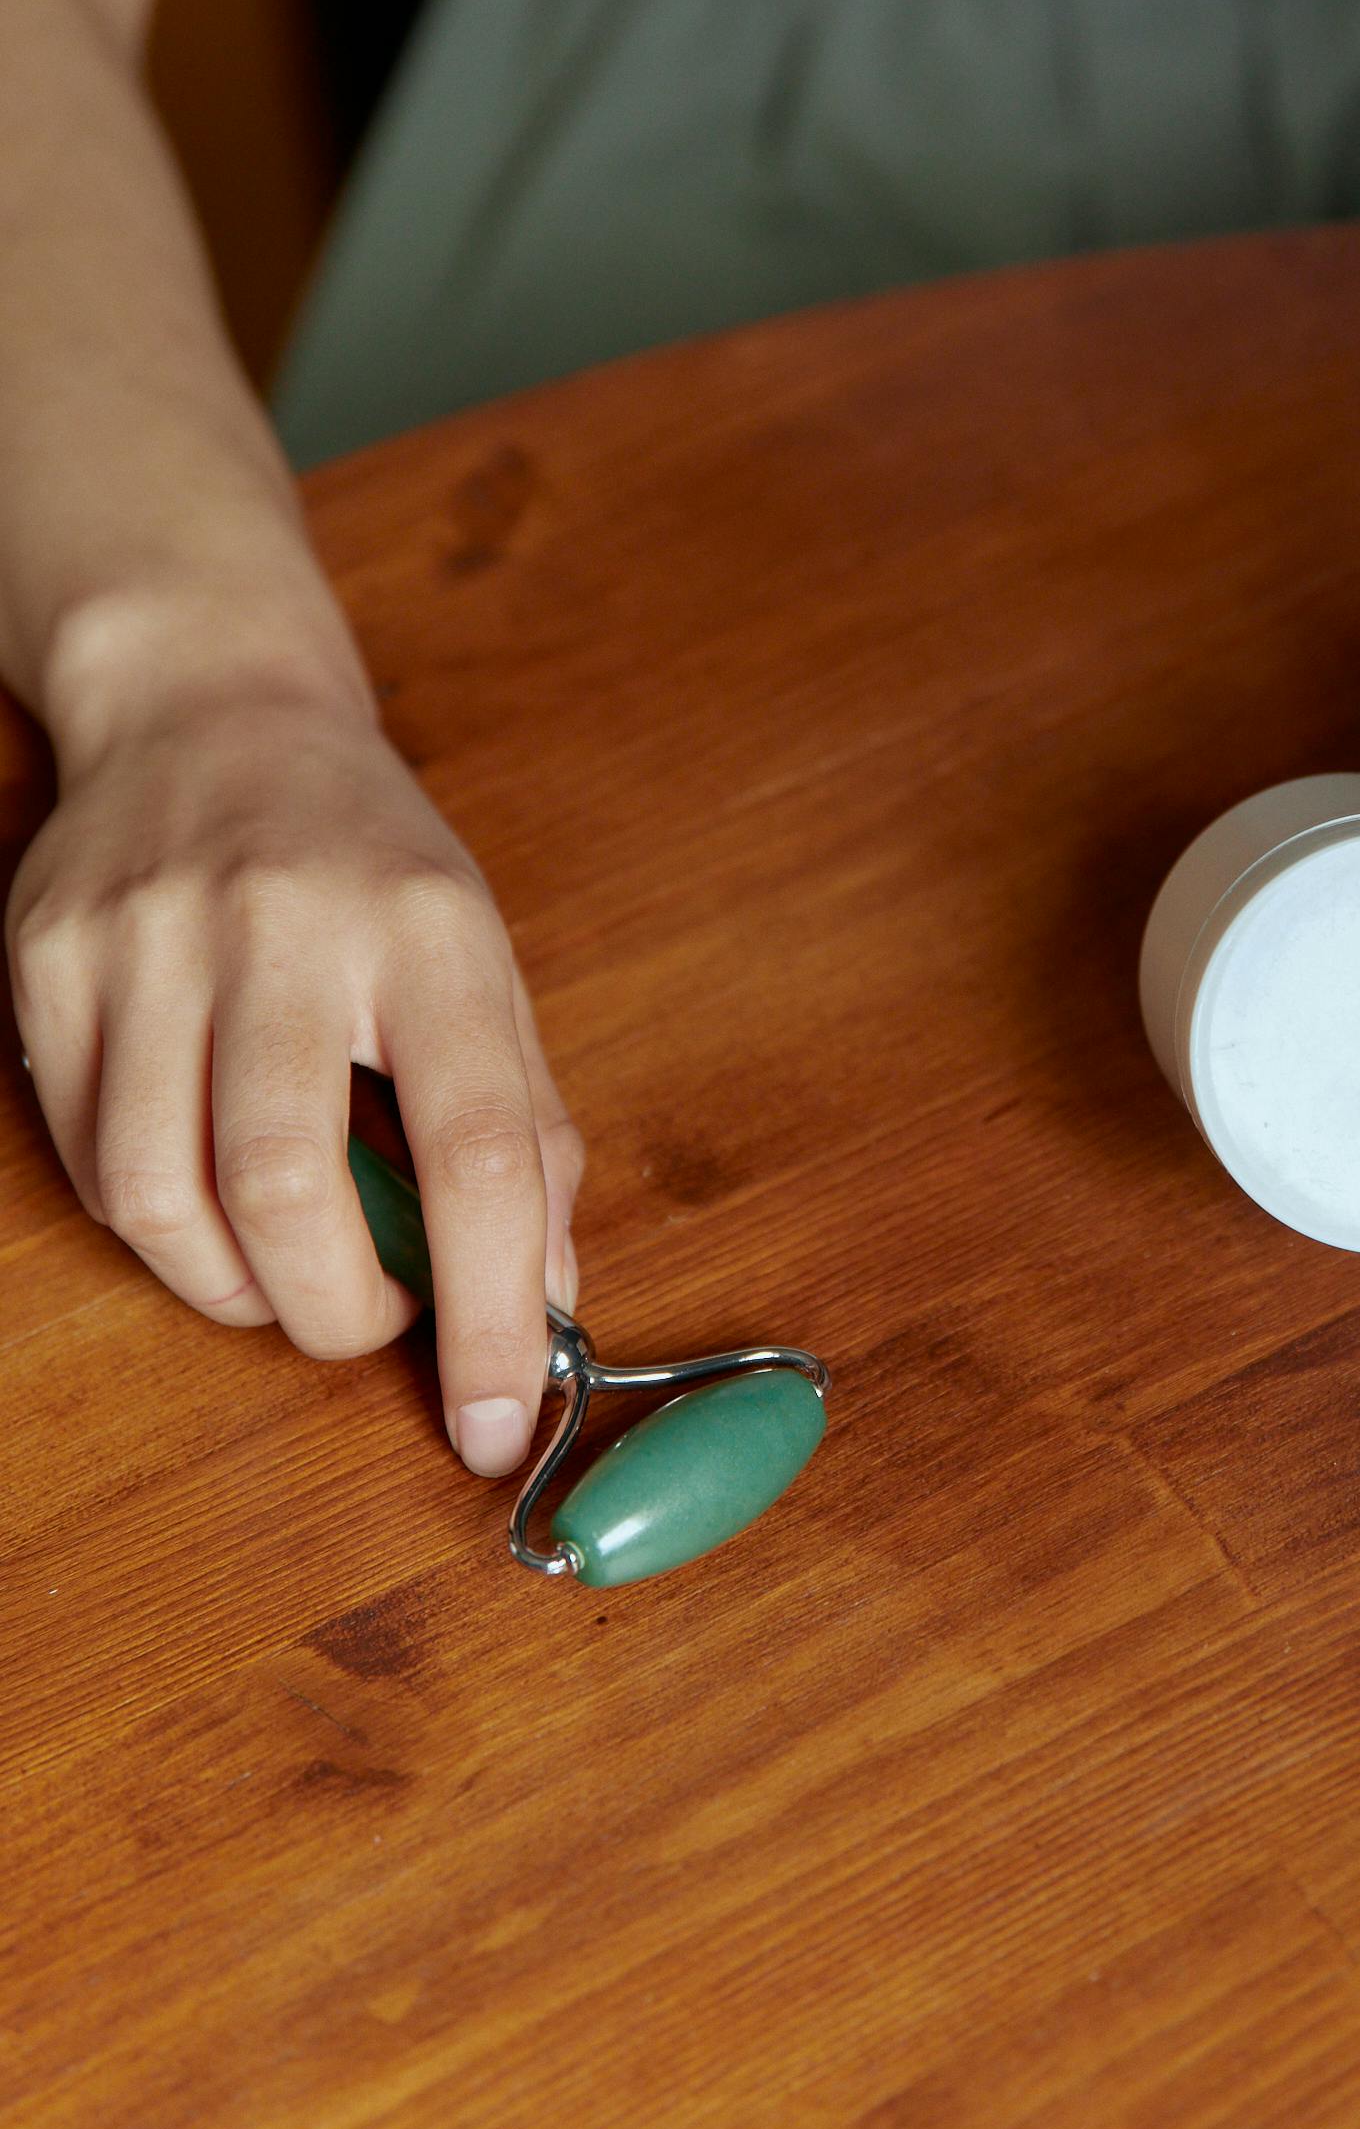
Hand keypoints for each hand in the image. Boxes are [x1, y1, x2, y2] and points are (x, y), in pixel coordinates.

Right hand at [6, 674, 583, 1470]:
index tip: (497, 1423)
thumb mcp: (482, 966)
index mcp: (429, 929)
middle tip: (372, 1322)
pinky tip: (206, 1194)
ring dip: (235, 1289)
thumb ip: (523, 1134)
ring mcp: (148, 940)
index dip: (493, 1310)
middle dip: (338, 1313)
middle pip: (291, 1189)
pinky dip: (159, 1226)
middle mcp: (285, 924)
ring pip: (162, 1198)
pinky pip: (88, 1163)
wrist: (210, 705)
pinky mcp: (47, 963)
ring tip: (286, 1269)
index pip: (478, 1149)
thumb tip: (541, 1308)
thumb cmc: (367, 865)